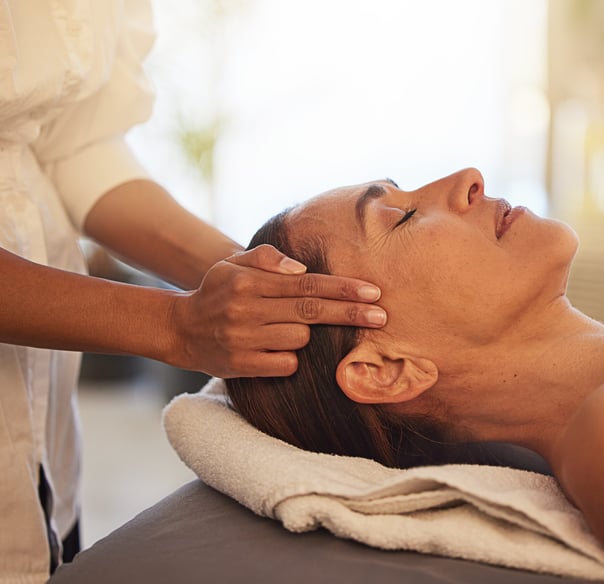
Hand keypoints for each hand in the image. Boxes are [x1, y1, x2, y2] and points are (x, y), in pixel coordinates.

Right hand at [167, 245, 386, 377]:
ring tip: (284, 328)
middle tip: (381, 315)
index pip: (307, 284)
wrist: (178, 330)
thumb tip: (302, 268)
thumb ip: (266, 258)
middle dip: (350, 312)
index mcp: (250, 281)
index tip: (372, 292)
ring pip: (300, 338)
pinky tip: (275, 349)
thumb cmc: (216, 293)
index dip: (342, 289)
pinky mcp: (242, 366)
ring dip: (306, 334)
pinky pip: (285, 364)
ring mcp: (244, 339)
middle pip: (312, 311)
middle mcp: (247, 309)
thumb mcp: (232, 264)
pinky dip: (289, 358)